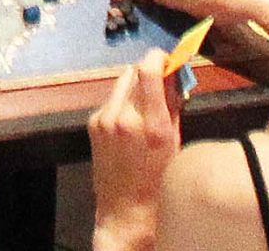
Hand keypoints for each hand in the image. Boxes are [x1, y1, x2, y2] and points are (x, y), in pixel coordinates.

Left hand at [87, 55, 183, 250]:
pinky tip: (130, 119)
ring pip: (122, 83)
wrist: (125, 211)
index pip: (149, 71)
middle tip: (162, 79)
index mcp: (152, 125)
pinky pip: (111, 100)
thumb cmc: (158, 183)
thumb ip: (174, 107)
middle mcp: (125, 117)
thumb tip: (176, 77)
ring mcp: (105, 119)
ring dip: (135, 85)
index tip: (168, 58)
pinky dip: (123, 101)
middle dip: (150, 71)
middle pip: (135, 71)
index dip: (159, 58)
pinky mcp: (93, 123)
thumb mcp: (174, 144)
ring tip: (146, 102)